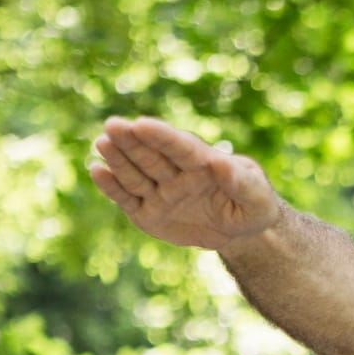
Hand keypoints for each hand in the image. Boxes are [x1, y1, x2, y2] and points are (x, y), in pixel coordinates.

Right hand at [89, 116, 279, 249]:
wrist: (240, 230)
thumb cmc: (254, 206)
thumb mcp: (257, 198)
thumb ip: (241, 182)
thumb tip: (222, 162)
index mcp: (202, 163)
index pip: (180, 148)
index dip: (162, 136)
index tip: (143, 124)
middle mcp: (176, 173)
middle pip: (152, 155)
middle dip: (133, 141)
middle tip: (113, 125)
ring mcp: (160, 192)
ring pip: (136, 174)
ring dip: (118, 159)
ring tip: (103, 142)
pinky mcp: (147, 212)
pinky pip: (127, 199)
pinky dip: (112, 187)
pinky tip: (96, 170)